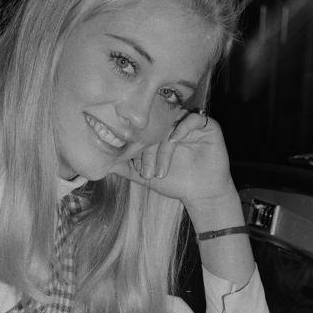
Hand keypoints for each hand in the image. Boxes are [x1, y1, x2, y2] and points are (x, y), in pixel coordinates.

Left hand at [112, 110, 234, 209]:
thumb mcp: (145, 175)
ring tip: (161, 171)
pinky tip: (174, 142)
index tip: (137, 170)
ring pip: (172, 122)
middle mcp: (175, 123)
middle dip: (148, 151)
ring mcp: (191, 123)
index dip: (137, 147)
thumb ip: (126, 166)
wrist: (202, 194)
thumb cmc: (175, 182)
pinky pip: (194, 118)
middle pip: (156, 125)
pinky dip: (182, 128)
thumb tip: (103, 163)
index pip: (144, 128)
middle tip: (147, 173)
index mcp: (160, 130)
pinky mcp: (208, 126)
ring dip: (163, 148)